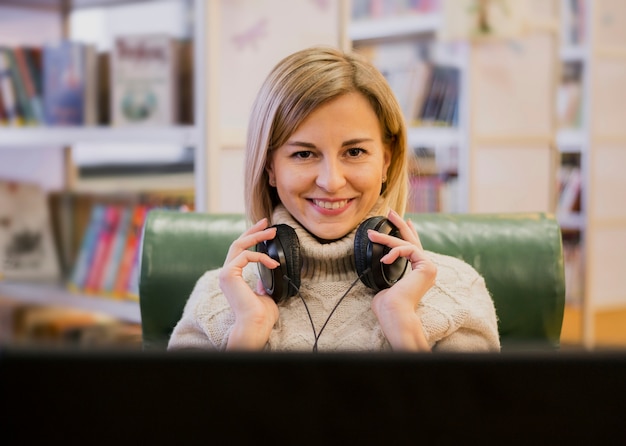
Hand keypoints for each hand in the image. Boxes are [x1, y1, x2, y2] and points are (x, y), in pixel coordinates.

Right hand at [218, 218, 279, 349]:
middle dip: (253, 230)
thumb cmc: (260, 315)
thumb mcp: (265, 294)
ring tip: (272, 232)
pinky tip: (272, 263)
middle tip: (267, 222)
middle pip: (237, 243)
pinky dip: (261, 257)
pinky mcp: (229, 274)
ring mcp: (226, 273)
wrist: (255, 325)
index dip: (251, 238)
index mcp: (233, 277)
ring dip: (257, 236)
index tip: (264, 230)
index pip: (240, 251)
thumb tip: (267, 275)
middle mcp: (226, 273)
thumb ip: (263, 283)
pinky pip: (245, 256)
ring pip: (239, 245)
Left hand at [367, 210, 435, 351]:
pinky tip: (385, 259)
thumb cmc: (388, 306)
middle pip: (413, 241)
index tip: (407, 221)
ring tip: (372, 235)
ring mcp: (429, 267)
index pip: (415, 249)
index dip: (410, 233)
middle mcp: (427, 269)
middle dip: (400, 225)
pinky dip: (394, 252)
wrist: (394, 313)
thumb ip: (386, 275)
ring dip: (387, 238)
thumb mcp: (384, 285)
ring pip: (407, 244)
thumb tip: (377, 267)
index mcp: (419, 273)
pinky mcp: (427, 266)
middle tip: (390, 212)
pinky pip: (408, 250)